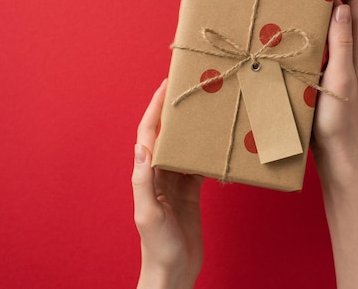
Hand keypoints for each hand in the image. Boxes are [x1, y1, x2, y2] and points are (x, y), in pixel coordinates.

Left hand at [132, 79, 204, 288]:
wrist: (174, 270)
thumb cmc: (158, 246)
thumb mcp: (148, 213)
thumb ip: (142, 181)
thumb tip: (141, 146)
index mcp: (146, 175)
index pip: (149, 134)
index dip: (155, 109)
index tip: (164, 86)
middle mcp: (159, 174)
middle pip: (166, 135)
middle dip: (172, 111)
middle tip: (186, 90)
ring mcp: (175, 183)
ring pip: (183, 148)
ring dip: (190, 129)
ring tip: (203, 110)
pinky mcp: (190, 192)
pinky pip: (197, 166)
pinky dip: (205, 154)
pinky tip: (216, 144)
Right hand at [312, 0, 357, 170]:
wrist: (338, 154)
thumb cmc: (339, 122)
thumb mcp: (340, 80)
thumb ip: (342, 45)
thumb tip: (340, 7)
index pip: (357, 3)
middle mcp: (354, 52)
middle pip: (348, 8)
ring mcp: (343, 63)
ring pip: (336, 24)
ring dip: (323, 4)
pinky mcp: (330, 74)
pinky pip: (325, 41)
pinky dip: (314, 26)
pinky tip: (297, 28)